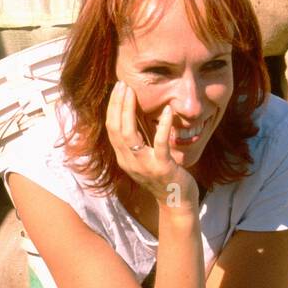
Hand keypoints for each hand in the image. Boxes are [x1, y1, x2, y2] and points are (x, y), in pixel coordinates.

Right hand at [106, 80, 198, 208]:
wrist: (176, 203)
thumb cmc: (163, 177)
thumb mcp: (144, 158)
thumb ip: (138, 140)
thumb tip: (134, 115)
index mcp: (124, 159)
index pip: (111, 130)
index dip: (112, 108)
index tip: (118, 89)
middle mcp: (130, 162)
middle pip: (116, 129)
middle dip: (117, 104)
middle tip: (122, 84)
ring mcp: (145, 166)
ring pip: (129, 135)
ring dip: (129, 110)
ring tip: (132, 92)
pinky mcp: (163, 168)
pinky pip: (160, 144)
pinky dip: (163, 126)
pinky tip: (168, 110)